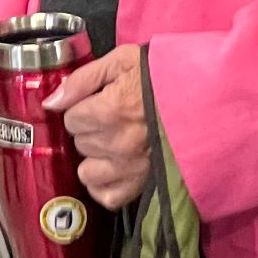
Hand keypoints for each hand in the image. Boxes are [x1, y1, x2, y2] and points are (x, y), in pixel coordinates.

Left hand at [47, 44, 150, 210]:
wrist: (207, 96)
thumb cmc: (163, 75)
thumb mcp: (122, 61)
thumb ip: (82, 79)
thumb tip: (51, 102)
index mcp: (111, 110)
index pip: (71, 117)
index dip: (81, 108)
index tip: (97, 103)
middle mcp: (119, 144)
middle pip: (79, 143)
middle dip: (89, 131)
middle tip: (110, 120)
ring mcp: (132, 168)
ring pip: (87, 172)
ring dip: (95, 158)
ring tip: (111, 143)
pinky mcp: (144, 184)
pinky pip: (108, 196)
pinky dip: (105, 185)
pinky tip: (112, 168)